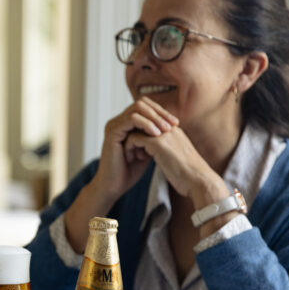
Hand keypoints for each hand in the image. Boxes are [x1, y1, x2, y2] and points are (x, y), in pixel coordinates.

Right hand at [62, 98, 177, 253]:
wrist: (114, 186)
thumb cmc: (129, 171)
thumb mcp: (148, 149)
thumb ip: (154, 136)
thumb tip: (171, 126)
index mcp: (125, 124)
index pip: (146, 107)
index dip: (162, 112)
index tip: (176, 123)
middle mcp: (118, 122)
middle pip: (142, 103)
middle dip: (160, 112)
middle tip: (173, 124)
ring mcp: (114, 126)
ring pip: (137, 108)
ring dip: (155, 118)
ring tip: (166, 129)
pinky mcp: (112, 133)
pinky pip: (131, 120)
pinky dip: (145, 124)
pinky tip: (156, 134)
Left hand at [123, 125, 228, 206]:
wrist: (200, 181)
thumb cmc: (190, 177)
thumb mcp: (179, 160)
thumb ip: (169, 154)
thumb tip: (162, 158)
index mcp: (176, 133)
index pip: (152, 126)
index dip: (142, 137)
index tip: (139, 151)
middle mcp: (170, 129)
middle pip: (143, 125)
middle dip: (134, 137)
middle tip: (131, 153)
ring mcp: (163, 135)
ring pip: (136, 130)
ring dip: (130, 143)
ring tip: (132, 158)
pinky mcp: (157, 143)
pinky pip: (133, 138)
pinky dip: (129, 148)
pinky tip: (132, 160)